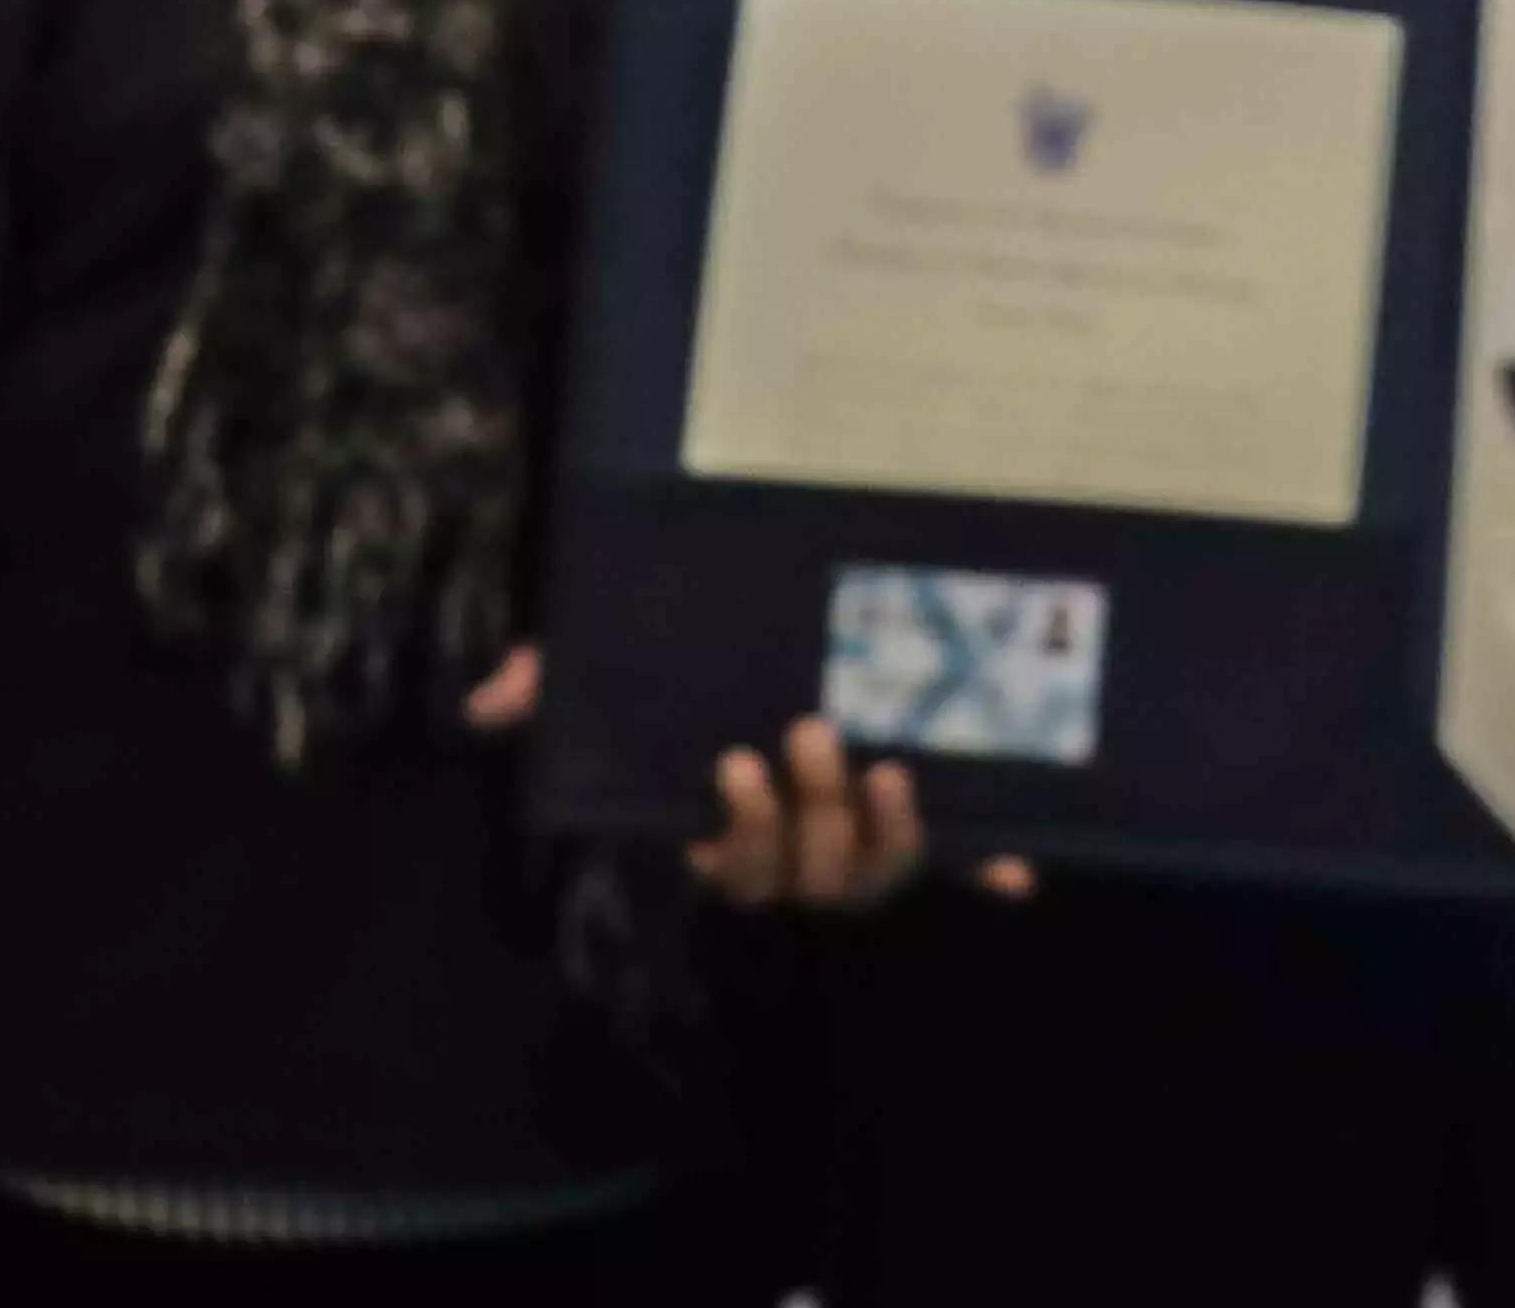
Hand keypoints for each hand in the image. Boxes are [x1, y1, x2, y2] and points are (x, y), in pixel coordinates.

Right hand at [466, 645, 1022, 909]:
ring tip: (891, 769)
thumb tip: (494, 700)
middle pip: (804, 877)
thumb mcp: (618, 669)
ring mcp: (862, 837)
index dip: (739, 836)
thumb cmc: (688, 670)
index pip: (727, 868)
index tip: (739, 766)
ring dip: (888, 836)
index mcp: (723, 827)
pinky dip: (989, 870)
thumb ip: (557, 681)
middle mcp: (793, 846)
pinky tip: (1021, 872)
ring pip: (872, 877)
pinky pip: (961, 862)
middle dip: (809, 817)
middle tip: (814, 735)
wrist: (784, 637)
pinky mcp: (925, 817)